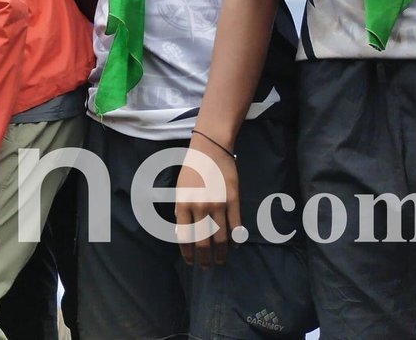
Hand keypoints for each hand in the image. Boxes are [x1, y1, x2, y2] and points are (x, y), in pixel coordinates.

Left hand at [174, 141, 238, 268]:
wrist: (211, 148)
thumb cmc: (192, 168)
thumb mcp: (179, 189)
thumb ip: (180, 211)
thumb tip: (181, 235)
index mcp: (183, 204)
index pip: (184, 236)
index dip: (187, 253)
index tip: (190, 262)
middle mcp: (199, 207)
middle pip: (203, 241)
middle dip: (204, 259)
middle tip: (206, 268)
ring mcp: (218, 204)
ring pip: (221, 237)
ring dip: (221, 253)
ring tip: (221, 261)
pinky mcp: (233, 200)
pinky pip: (236, 226)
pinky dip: (236, 239)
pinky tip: (235, 246)